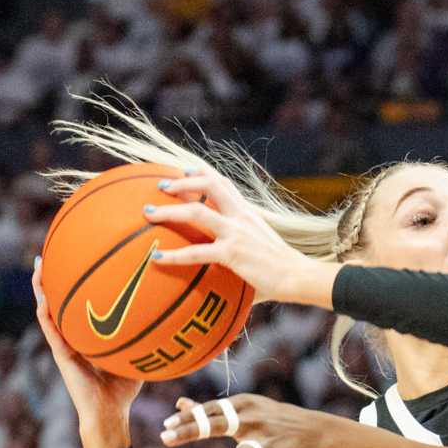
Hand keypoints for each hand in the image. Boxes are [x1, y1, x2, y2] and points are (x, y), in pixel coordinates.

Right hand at [32, 256, 141, 447]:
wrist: (109, 414)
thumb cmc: (124, 390)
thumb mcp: (138, 355)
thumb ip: (147, 336)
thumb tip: (172, 318)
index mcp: (87, 335)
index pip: (79, 303)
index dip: (77, 282)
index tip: (79, 257)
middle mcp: (73, 335)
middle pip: (60, 300)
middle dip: (56, 276)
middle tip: (53, 250)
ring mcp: (64, 344)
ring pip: (47, 310)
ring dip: (41, 288)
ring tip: (38, 265)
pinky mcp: (60, 354)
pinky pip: (50, 329)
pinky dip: (45, 311)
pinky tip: (42, 295)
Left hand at [139, 172, 333, 307]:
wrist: (299, 277)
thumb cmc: (282, 270)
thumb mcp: (261, 248)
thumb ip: (242, 248)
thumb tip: (226, 267)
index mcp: (247, 213)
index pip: (223, 183)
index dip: (201, 173)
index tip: (183, 171)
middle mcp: (241, 217)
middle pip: (210, 185)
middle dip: (183, 182)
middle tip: (160, 186)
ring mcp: (236, 233)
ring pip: (197, 213)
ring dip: (169, 211)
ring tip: (148, 213)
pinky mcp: (232, 254)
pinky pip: (196, 252)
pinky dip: (174, 255)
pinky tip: (156, 259)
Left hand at [159, 393, 342, 447]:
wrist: (312, 432)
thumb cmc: (270, 420)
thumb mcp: (244, 410)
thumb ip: (211, 411)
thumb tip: (180, 404)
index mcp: (241, 406)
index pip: (209, 410)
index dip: (187, 418)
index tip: (166, 426)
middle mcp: (251, 420)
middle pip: (217, 424)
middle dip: (191, 430)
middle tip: (166, 437)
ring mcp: (264, 440)